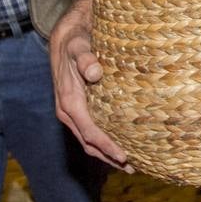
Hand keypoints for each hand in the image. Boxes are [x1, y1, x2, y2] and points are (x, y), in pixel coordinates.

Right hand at [50, 0, 130, 169]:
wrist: (66, 34)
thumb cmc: (75, 39)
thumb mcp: (78, 44)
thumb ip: (85, 58)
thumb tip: (94, 72)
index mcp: (68, 101)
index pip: (89, 131)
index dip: (106, 145)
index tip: (123, 155)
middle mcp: (68, 111)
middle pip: (89, 142)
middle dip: (109, 157)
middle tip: (133, 167)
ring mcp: (73, 112)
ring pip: (89, 140)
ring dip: (107, 153)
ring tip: (131, 163)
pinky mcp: (80, 109)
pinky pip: (91, 130)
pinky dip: (104, 142)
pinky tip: (121, 144)